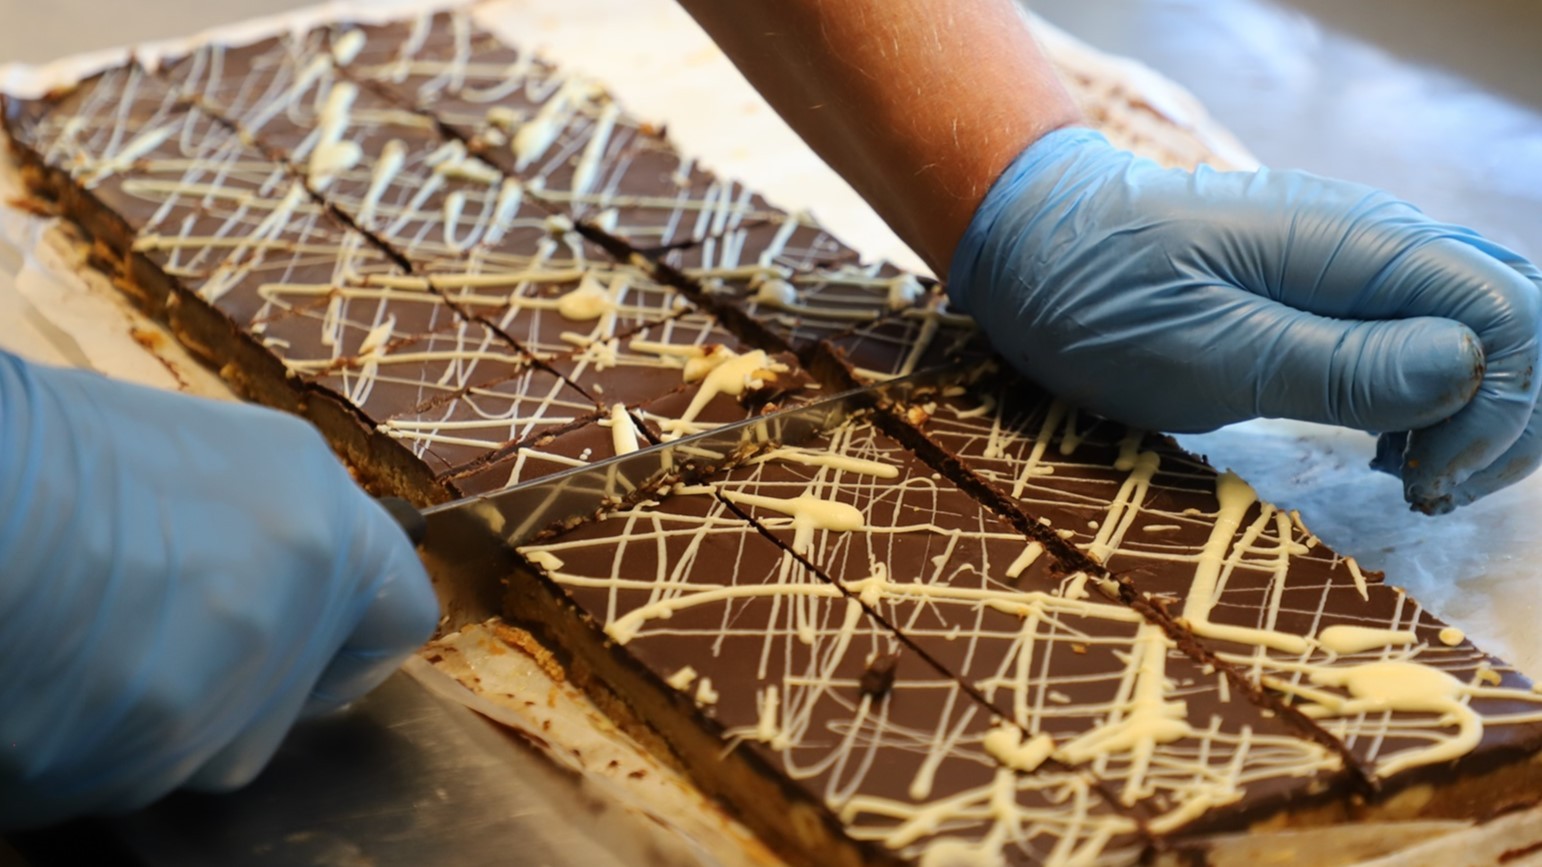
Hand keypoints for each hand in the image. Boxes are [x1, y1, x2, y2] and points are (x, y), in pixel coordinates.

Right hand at [0, 353, 437, 828]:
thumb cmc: (52, 447)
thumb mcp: (203, 451)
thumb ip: (271, 526)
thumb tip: (276, 575)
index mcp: (322, 528)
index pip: (398, 617)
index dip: (354, 637)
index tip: (321, 642)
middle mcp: (292, 619)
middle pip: (290, 697)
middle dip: (238, 678)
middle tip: (157, 626)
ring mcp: (220, 701)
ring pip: (209, 748)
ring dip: (164, 717)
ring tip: (88, 642)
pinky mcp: (138, 763)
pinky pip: (129, 774)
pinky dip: (93, 744)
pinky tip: (48, 677)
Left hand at [947, 128, 1541, 513]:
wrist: (1034, 248)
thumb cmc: (1100, 300)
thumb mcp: (1206, 351)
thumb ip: (1338, 362)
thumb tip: (1471, 370)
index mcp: (1356, 245)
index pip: (1508, 310)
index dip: (1500, 406)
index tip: (1423, 479)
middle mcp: (1376, 242)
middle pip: (1515, 316)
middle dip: (1503, 416)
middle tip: (1422, 490)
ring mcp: (1354, 264)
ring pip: (1477, 330)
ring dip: (1470, 413)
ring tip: (1404, 476)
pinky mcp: (1328, 292)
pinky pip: (1421, 337)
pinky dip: (1428, 401)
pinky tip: (1382, 447)